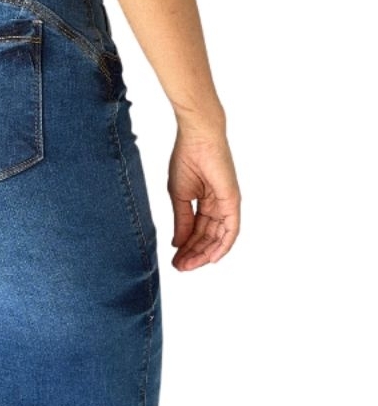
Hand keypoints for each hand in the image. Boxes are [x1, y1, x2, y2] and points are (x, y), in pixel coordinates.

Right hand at [168, 125, 240, 270]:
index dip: (185, 247)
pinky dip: (223, 245)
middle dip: (193, 253)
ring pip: (219, 237)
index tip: (173, 260)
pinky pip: (231, 229)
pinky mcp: (232, 201)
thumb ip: (181, 220)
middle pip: (207, 237)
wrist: (197, 138)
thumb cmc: (186, 159)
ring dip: (204, 254)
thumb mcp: (179, 196)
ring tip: (187, 265)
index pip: (197, 231)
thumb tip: (177, 243)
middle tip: (179, 267)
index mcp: (205, 202)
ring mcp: (227, 203)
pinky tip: (211, 258)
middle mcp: (218, 205)